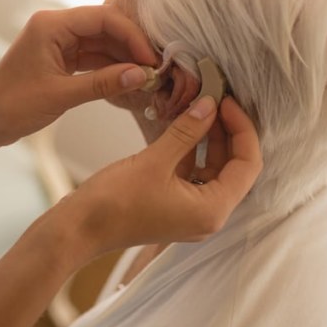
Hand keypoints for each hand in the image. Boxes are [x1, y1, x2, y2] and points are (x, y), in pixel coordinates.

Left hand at [0, 6, 157, 152]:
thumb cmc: (12, 106)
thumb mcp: (60, 96)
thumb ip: (102, 83)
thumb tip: (141, 75)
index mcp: (51, 25)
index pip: (103, 18)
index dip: (132, 36)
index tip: (152, 58)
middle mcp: (55, 27)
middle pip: (105, 27)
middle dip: (132, 46)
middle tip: (157, 68)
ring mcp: (58, 42)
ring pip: (101, 43)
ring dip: (124, 58)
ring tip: (148, 76)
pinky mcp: (60, 59)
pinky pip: (93, 57)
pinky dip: (111, 68)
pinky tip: (131, 79)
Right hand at [66, 96, 261, 254]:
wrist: (79, 229)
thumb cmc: (114, 202)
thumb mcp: (154, 160)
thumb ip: (187, 132)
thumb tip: (210, 104)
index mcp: (212, 210)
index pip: (247, 165)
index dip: (242, 129)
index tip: (226, 101)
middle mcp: (208, 215)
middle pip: (234, 167)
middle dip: (227, 131)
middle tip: (214, 98)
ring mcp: (190, 212)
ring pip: (213, 169)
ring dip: (209, 138)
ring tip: (200, 105)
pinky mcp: (173, 206)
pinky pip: (193, 174)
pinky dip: (192, 150)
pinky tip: (183, 125)